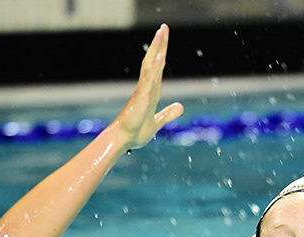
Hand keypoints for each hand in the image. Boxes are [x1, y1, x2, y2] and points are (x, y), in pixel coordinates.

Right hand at [112, 24, 184, 149]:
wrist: (123, 140)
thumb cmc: (135, 132)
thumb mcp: (157, 122)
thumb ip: (168, 114)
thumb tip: (180, 107)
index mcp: (151, 92)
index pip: (158, 68)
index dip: (162, 53)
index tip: (165, 39)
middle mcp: (147, 87)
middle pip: (154, 61)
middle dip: (160, 44)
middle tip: (164, 27)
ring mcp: (143, 90)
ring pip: (151, 65)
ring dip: (157, 48)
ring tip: (162, 32)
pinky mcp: (141, 97)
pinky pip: (148, 80)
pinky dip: (154, 68)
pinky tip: (159, 57)